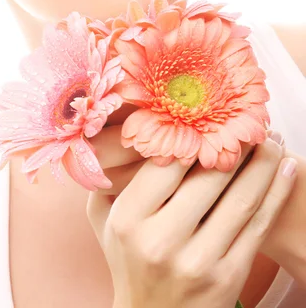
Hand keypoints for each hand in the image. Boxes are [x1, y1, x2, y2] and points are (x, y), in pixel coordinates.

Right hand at [87, 127, 297, 307]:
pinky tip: (286, 167)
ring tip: (271, 136)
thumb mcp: (105, 218)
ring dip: (264, 161)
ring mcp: (198, 262)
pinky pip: (259, 225)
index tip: (210, 113)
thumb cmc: (128, 259)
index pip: (168, 161)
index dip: (194, 133)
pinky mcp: (228, 278)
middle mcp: (161, 240)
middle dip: (235, 141)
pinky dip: (277, 192)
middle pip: (210, 175)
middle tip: (248, 118)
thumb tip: (130, 129)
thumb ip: (109, 176)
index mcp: (128, 219)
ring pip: (241, 197)